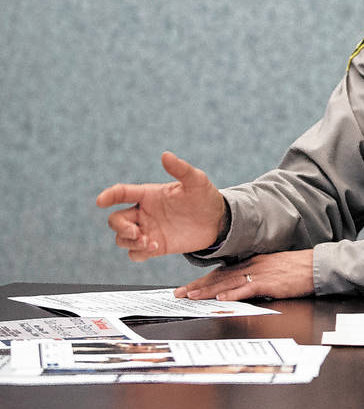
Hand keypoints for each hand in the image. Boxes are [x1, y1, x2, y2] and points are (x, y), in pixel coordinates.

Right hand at [96, 152, 226, 260]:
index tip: (101, 201)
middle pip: (115, 220)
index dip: (108, 195)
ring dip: (130, 242)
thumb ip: (181, 169)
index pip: (121, 193)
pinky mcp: (155, 246)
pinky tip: (153, 247)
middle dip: (120, 227)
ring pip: (122, 239)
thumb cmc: (205, 197)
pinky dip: (138, 252)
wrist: (217, 221)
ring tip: (149, 242)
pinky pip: (135, 254)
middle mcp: (144, 213)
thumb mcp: (196, 181)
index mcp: (149, 195)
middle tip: (137, 232)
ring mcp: (148, 230)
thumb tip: (165, 155)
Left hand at [174, 249, 314, 300]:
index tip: (188, 287)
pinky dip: (232, 294)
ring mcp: (260, 273)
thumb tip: (245, 286)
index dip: (203, 280)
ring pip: (227, 283)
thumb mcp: (275, 268)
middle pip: (219, 277)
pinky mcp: (270, 283)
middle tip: (178, 294)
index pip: (222, 272)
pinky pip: (247, 289)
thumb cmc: (300, 269)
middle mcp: (253, 265)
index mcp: (253, 262)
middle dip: (197, 286)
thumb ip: (259, 275)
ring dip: (208, 290)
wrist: (318, 265)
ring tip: (191, 297)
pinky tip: (221, 299)